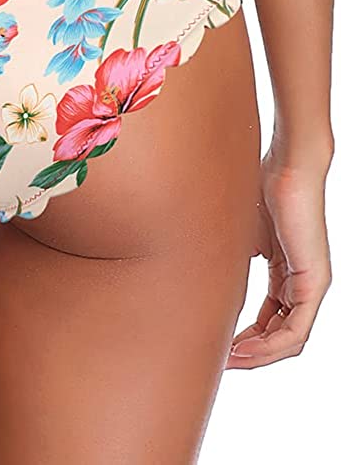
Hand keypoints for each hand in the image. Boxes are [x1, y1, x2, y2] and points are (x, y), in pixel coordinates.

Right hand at [228, 149, 331, 368]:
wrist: (289, 165)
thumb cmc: (265, 186)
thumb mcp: (243, 232)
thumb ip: (234, 258)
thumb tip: (211, 274)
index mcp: (287, 274)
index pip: (270, 320)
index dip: (246, 338)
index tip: (220, 344)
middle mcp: (302, 285)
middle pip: (279, 337)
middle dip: (250, 354)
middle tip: (221, 360)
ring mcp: (311, 286)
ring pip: (289, 340)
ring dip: (259, 356)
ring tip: (230, 360)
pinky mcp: (314, 283)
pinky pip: (297, 331)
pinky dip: (271, 346)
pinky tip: (246, 348)